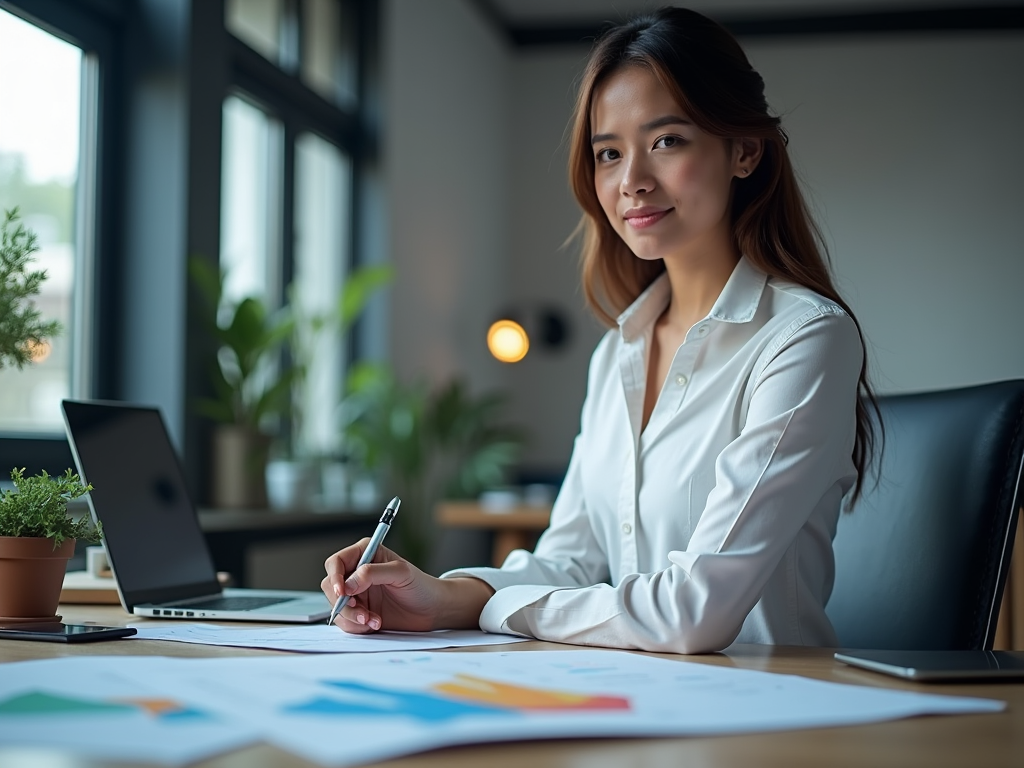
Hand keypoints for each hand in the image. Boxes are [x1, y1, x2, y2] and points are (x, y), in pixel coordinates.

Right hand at [321, 539, 493, 633]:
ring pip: (336, 606)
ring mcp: (357, 594)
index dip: (335, 577)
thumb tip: (348, 583)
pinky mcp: (359, 612)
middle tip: (361, 612)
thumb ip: (372, 573)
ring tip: (373, 620)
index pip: (336, 562)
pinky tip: (375, 623)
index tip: (343, 592)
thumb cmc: (421, 586)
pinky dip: (357, 626)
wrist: (432, 610)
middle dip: (343, 602)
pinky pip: (345, 621)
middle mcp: (356, 573)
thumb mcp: (400, 573)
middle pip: (331, 586)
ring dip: (352, 617)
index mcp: (365, 554)